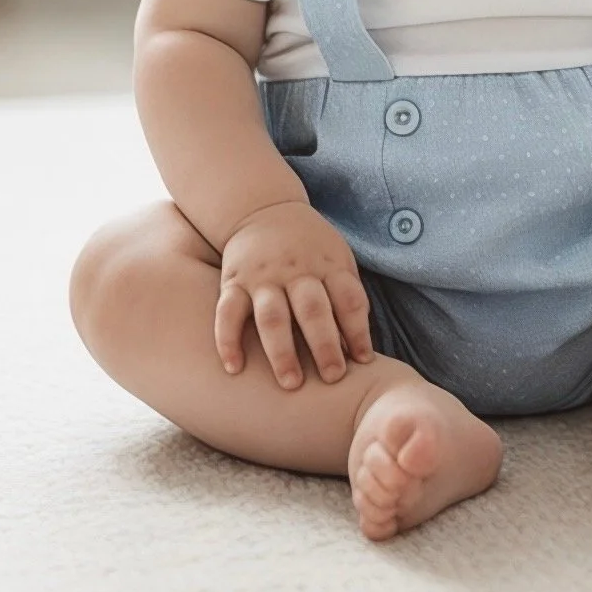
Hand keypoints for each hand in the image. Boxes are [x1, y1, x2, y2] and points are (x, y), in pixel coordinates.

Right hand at [216, 200, 375, 388]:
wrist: (263, 207)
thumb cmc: (309, 245)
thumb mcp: (337, 258)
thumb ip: (347, 296)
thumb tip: (359, 349)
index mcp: (328, 264)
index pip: (348, 298)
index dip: (358, 330)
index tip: (364, 361)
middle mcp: (296, 270)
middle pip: (312, 309)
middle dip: (324, 345)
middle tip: (333, 377)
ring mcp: (263, 276)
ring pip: (272, 316)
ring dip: (282, 351)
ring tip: (290, 383)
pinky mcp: (234, 281)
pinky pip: (227, 312)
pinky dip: (228, 340)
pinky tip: (234, 368)